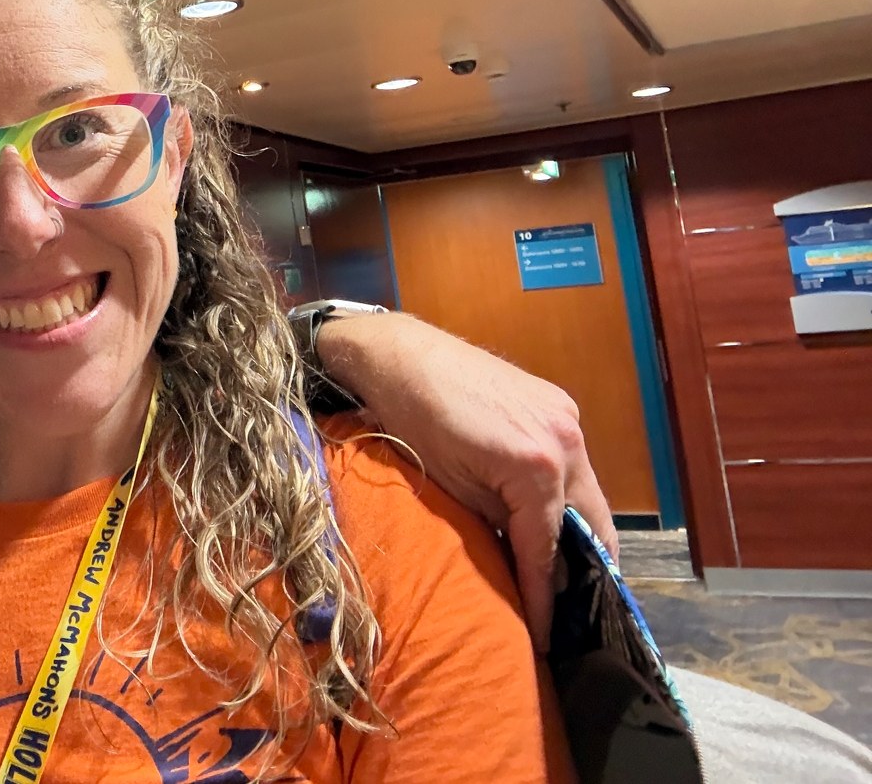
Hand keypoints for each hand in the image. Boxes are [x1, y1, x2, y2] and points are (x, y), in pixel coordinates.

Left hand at [314, 311, 618, 651]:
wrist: (400, 355)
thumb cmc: (412, 421)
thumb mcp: (452, 489)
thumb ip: (499, 528)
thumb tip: (525, 564)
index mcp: (538, 467)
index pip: (548, 550)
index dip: (544, 598)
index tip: (544, 638)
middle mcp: (566, 441)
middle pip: (593, 525)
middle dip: (584, 573)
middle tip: (568, 614)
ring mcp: (568, 417)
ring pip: (588, 495)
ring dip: (580, 534)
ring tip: (564, 577)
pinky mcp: (559, 404)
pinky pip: (573, 464)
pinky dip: (567, 496)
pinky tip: (552, 520)